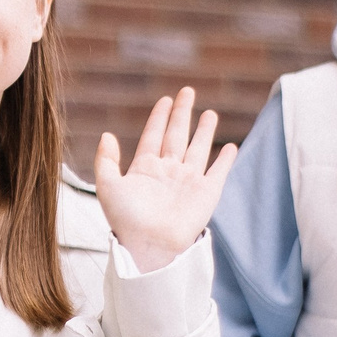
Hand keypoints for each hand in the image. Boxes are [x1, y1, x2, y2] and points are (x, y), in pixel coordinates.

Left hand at [94, 88, 238, 271]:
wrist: (150, 245)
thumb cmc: (127, 220)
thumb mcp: (108, 186)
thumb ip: (105, 160)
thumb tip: (107, 135)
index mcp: (145, 168)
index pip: (153, 135)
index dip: (159, 117)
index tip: (164, 100)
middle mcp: (168, 171)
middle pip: (176, 134)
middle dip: (182, 113)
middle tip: (187, 91)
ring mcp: (188, 181)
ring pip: (198, 148)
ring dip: (204, 131)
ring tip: (210, 113)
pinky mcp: (207, 192)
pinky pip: (218, 171)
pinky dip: (226, 159)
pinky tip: (231, 146)